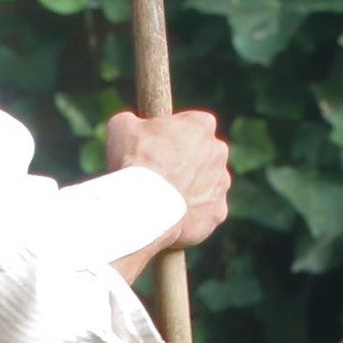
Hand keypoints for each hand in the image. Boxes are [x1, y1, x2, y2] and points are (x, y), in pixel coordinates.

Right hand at [105, 109, 229, 283]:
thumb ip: (135, 123)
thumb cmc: (133, 162)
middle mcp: (218, 152)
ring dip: (191, 190)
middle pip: (204, 155)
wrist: (140, 206)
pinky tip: (170, 219)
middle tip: (161, 174)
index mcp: (201, 125)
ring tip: (162, 201)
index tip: (158, 145)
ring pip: (207, 186)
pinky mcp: (217, 214)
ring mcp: (221, 185)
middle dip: (187, 163)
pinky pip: (205, 213)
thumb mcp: (122, 127)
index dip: (173, 135)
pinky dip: (191, 217)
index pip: (193, 124)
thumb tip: (133, 128)